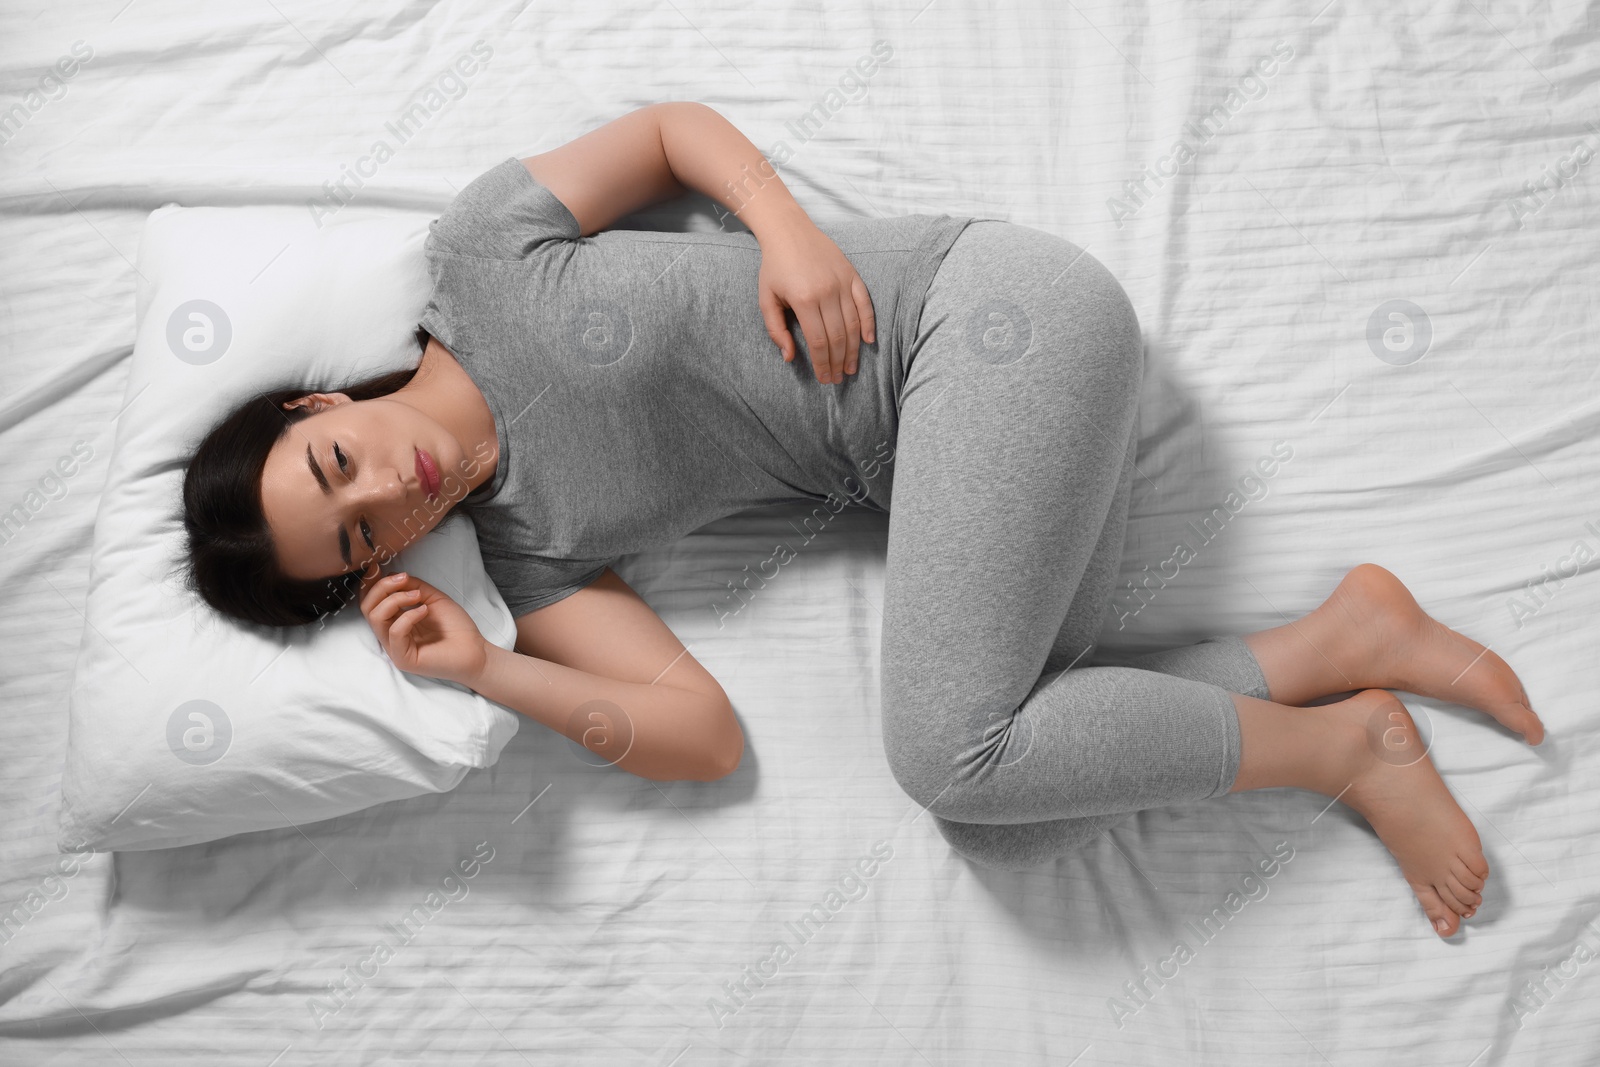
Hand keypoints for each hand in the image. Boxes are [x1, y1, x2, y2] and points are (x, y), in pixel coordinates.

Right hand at [359, 565, 487, 686]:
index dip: (370, 583)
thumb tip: (391, 575)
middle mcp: (390, 634)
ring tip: (417, 596)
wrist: (475, 649)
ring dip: (395, 599)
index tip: (378, 566)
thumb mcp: (431, 598)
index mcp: (394, 620)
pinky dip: (408, 616)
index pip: (370, 602)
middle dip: (381, 587)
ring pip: (376, 618)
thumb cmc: (455, 626)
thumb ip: (411, 587)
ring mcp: (395, 647)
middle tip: (402, 579)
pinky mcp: (403, 658)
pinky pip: (395, 632)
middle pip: (368, 608)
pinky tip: (424, 611)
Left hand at [757, 222, 876, 384]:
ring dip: (854, 350)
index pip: (818, 342)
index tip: (825, 378)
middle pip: (838, 337)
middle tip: (839, 379)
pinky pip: (865, 303)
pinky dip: (869, 323)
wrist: (789, 231)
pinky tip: (868, 341)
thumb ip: (776, 330)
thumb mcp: (766, 299)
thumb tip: (790, 358)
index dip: (823, 364)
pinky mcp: (852, 274)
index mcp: (804, 299)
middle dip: (839, 362)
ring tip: (851, 368)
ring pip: (853, 324)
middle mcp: (826, 291)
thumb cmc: (774, 267)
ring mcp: (842, 282)